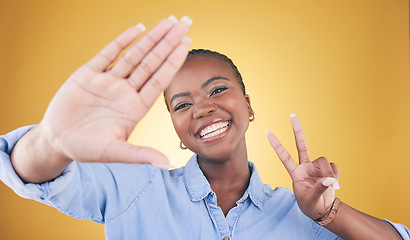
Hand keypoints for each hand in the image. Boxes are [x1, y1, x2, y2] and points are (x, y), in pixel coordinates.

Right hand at [38, 16, 191, 165]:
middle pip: (152, 62)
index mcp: (135, 107)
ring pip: (134, 55)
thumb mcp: (114, 152)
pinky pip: (108, 54)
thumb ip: (139, 155)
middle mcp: (126, 91)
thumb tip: (166, 164)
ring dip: (151, 38)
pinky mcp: (89, 75)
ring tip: (168, 21)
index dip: (173, 61)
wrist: (57, 141)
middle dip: (168, 43)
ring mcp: (109, 81)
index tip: (187, 44)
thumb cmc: (87, 148)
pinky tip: (137, 29)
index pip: (159, 80)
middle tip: (184, 23)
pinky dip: (122, 41)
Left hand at [266, 114, 338, 219]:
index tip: (268, 132)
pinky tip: (333, 184)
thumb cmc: (310, 204)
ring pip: (324, 160)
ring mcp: (316, 167)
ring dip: (328, 173)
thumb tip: (328, 179)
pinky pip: (333, 167)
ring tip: (329, 185)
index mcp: (295, 172)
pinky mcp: (328, 170)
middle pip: (301, 145)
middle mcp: (305, 166)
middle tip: (292, 115)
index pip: (284, 157)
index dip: (277, 145)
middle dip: (297, 130)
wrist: (322, 209)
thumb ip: (319, 189)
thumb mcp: (311, 199)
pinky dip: (335, 177)